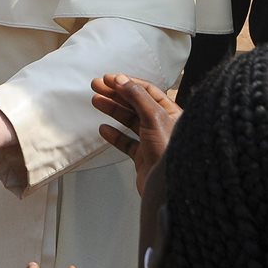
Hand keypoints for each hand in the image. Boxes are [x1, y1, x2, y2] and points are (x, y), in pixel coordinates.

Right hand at [90, 73, 180, 194]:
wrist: (170, 188)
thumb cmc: (170, 153)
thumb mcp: (154, 117)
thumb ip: (136, 97)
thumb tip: (121, 80)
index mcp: (171, 113)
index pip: (147, 91)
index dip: (127, 82)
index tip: (109, 79)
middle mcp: (163, 125)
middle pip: (135, 104)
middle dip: (115, 94)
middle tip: (97, 86)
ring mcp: (152, 141)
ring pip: (129, 121)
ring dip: (112, 110)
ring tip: (96, 101)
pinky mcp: (144, 157)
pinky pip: (126, 142)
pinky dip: (114, 135)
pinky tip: (104, 129)